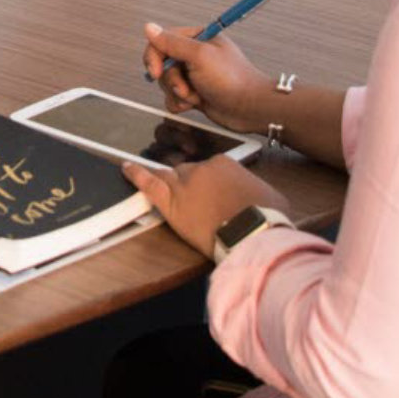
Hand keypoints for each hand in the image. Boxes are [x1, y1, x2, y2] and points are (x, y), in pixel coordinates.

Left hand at [122, 155, 289, 257]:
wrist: (251, 233)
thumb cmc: (265, 218)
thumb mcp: (272, 198)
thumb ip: (260, 192)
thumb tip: (264, 199)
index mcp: (224, 164)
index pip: (210, 169)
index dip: (210, 184)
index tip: (215, 195)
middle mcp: (202, 169)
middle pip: (189, 173)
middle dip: (192, 186)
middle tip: (197, 202)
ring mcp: (184, 184)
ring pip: (169, 176)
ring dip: (163, 178)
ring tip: (149, 173)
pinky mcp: (172, 204)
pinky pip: (149, 183)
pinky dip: (136, 174)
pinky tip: (125, 168)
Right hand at [141, 23, 273, 133]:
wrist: (249, 108)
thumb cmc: (232, 80)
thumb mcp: (199, 56)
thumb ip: (172, 42)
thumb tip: (149, 27)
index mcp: (197, 39)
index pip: (162, 41)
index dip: (154, 57)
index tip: (156, 71)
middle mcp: (194, 55)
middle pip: (162, 64)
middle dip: (170, 80)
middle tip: (184, 87)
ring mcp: (194, 75)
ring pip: (166, 83)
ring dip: (178, 93)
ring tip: (195, 96)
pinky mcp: (194, 93)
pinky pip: (173, 98)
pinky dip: (180, 103)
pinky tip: (195, 104)